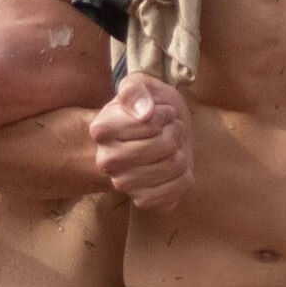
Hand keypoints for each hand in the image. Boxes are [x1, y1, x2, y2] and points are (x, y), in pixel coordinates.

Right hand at [89, 73, 193, 209]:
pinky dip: (184, 176)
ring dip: (181, 152)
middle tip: (169, 130)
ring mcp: (123, 184)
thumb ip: (137, 90)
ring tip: (171, 148)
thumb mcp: (140, 85)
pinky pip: (176, 190)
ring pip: (174, 165)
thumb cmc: (147, 109)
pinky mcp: (142, 201)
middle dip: (175, 132)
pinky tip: (174, 168)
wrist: (152, 138)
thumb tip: (145, 112)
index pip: (151, 122)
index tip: (160, 114)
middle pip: (165, 145)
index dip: (164, 114)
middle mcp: (106, 161)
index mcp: (101, 129)